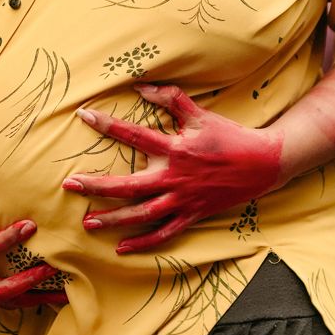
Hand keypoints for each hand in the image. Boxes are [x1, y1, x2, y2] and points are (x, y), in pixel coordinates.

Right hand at [0, 175, 64, 307]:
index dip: (7, 240)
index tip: (30, 225)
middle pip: (0, 292)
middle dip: (29, 282)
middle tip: (55, 267)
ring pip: (8, 303)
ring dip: (36, 298)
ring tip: (66, 292)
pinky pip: (8, 300)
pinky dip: (30, 298)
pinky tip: (52, 294)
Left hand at [63, 83, 282, 252]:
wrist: (263, 163)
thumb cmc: (229, 136)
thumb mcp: (200, 114)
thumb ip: (170, 99)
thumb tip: (141, 87)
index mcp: (175, 149)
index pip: (134, 136)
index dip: (108, 124)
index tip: (84, 116)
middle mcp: (174, 177)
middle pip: (128, 185)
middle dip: (97, 186)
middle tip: (70, 185)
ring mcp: (183, 199)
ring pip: (142, 214)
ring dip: (114, 219)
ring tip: (89, 223)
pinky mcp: (192, 214)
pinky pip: (164, 233)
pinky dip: (144, 242)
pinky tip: (122, 247)